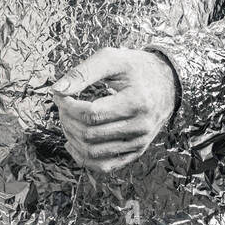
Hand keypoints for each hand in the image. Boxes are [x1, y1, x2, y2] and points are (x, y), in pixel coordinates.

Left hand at [53, 48, 177, 173]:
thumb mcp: (112, 59)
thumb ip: (83, 72)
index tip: (61, 95)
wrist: (167, 82)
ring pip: (93, 153)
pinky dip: (83, 158)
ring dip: (71, 137)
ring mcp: (139, 143)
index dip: (68, 106)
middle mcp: (141, 127)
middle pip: (89, 134)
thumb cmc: (136, 67)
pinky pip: (104, 166)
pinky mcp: (136, 152)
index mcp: (137, 102)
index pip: (91, 114)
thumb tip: (57, 90)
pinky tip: (73, 142)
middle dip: (67, 119)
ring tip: (67, 119)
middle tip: (62, 104)